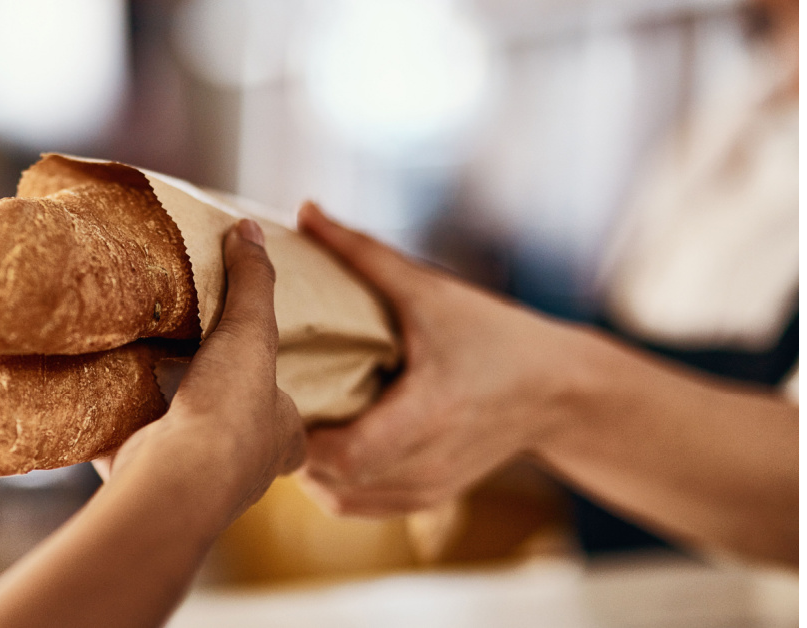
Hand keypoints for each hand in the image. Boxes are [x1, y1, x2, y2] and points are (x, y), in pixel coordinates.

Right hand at [95, 219, 304, 522]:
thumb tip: (250, 229)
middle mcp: (242, 470)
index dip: (279, 400)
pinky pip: (125, 449)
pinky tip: (95, 395)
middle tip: (189, 367)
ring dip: (161, 416)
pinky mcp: (142, 481)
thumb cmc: (231, 409)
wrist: (177, 479)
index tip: (255, 377)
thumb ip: (252, 282)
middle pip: (232, 434)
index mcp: (282, 439)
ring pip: (178, 444)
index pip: (292, 421)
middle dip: (213, 406)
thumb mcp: (250, 331)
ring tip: (140, 368)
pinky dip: (111, 426)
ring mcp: (191, 483)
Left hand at [296, 202, 592, 515]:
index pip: (345, 454)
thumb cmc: (497, 337)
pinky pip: (361, 506)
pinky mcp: (428, 497)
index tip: (277, 395)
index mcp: (427, 413)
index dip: (302, 434)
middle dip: (294, 444)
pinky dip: (334, 483)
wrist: (560, 392)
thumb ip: (364, 253)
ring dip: (310, 467)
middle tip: (268, 403)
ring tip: (291, 422)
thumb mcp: (430, 292)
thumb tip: (306, 211)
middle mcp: (426, 461)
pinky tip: (322, 445)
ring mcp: (427, 488)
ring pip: (341, 500)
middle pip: (332, 480)